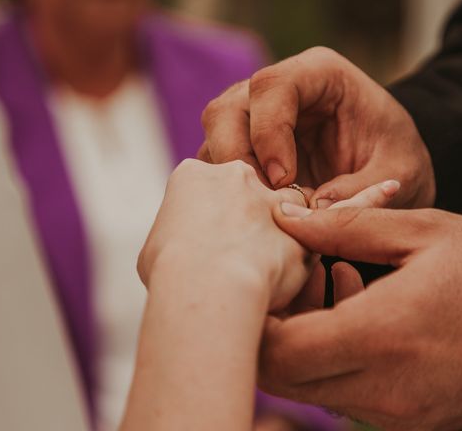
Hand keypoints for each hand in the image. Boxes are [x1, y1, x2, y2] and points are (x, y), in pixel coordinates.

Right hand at [138, 159, 312, 310]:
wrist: (209, 286)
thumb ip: (175, 238)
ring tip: (267, 266)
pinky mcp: (300, 222)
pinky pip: (308, 233)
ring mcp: (269, 195)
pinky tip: (286, 275)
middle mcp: (234, 175)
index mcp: (193, 175)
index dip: (209, 214)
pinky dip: (301, 252)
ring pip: (285, 203)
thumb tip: (179, 250)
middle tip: (239, 255)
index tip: (208, 242)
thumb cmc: (171, 275)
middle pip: (246, 187)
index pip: (206, 184)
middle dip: (247, 215)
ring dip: (281, 227)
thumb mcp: (153, 250)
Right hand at [198, 47, 434, 208]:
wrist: (390, 163)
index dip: (268, 132)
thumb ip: (363, 189)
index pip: (272, 86)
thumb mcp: (400, 172)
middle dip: (236, 159)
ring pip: (215, 139)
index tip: (285, 180)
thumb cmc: (397, 156)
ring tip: (265, 213)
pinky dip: (231, 192)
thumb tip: (313, 210)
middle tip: (265, 202)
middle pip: (226, 110)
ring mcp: (256, 118)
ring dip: (230, 180)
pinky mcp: (247, 148)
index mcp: (320, 75)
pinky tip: (259, 215)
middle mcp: (279, 90)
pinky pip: (219, 166)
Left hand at [260, 206, 461, 429]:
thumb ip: (345, 226)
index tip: (269, 278)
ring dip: (306, 340)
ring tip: (337, 281)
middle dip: (274, 330)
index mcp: (381, 335)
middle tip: (299, 279)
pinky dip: (337, 356)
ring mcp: (395, 413)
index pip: (278, 353)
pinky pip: (347, 394)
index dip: (256, 318)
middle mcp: (382, 388)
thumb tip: (286, 218)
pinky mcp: (408, 420)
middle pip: (284, 378)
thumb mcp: (421, 232)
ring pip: (313, 387)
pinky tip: (362, 305)